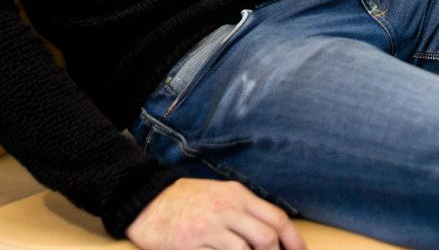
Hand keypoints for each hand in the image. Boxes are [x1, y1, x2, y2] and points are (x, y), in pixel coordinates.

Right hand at [126, 177, 304, 249]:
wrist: (145, 199)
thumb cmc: (186, 199)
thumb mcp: (220, 194)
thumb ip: (244, 210)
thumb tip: (270, 234)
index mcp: (237, 195)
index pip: (276, 218)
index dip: (293, 239)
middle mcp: (227, 209)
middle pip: (266, 237)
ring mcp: (208, 228)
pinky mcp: (190, 244)